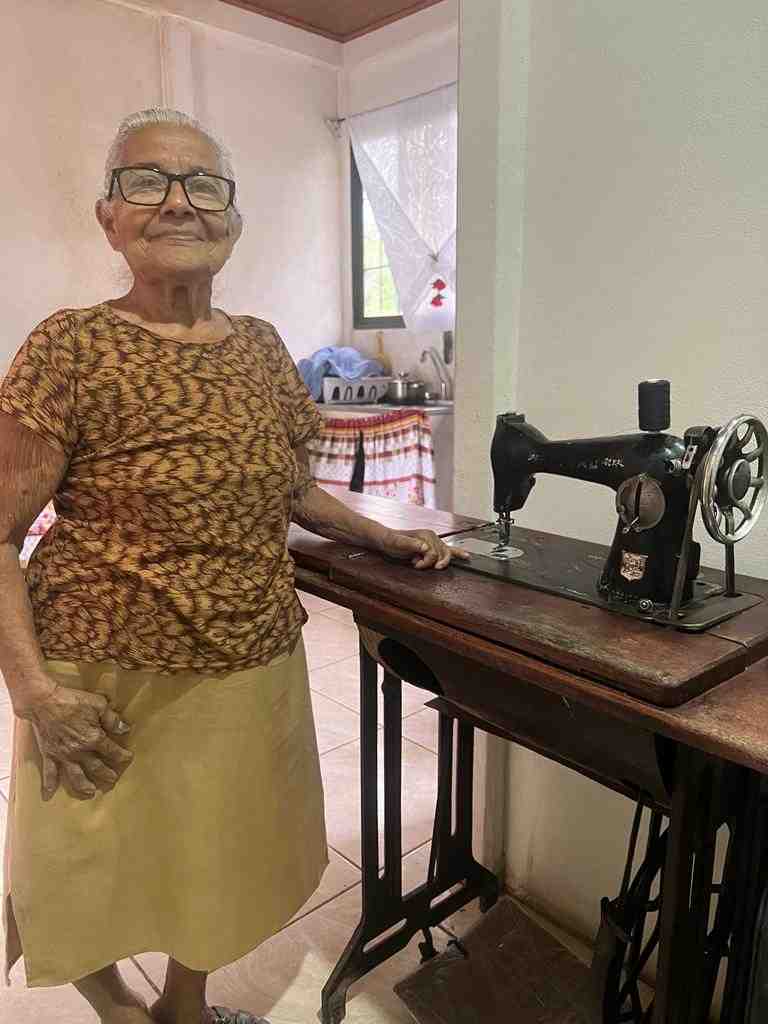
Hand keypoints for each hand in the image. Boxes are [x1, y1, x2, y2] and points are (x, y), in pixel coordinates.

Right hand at [20, 682, 133, 800]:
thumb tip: (125, 729)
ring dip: (84, 786)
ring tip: (90, 793)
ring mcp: (63, 755)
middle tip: (112, 781)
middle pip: (96, 767)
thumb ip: (112, 719)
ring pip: (76, 776)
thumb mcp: (98, 704)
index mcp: (93, 738)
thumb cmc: (71, 700)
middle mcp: (79, 751)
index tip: (128, 758)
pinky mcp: (49, 754)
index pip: (112, 751)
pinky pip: (49, 772)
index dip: (122, 756)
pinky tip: (49, 795)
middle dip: (106, 775)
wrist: (43, 701)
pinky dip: (49, 784)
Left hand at [376, 528, 470, 569]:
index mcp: (426, 535)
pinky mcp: (432, 547)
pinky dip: (457, 553)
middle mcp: (432, 537)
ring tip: (428, 564)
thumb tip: (425, 548)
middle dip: (432, 562)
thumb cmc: (390, 541)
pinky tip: (466, 556)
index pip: (434, 552)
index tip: (415, 563)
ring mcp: (433, 541)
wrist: (385, 539)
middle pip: (442, 554)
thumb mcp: (397, 543)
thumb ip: (411, 544)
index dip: (426, 561)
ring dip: (439, 562)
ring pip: (446, 554)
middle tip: (419, 565)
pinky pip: (448, 550)